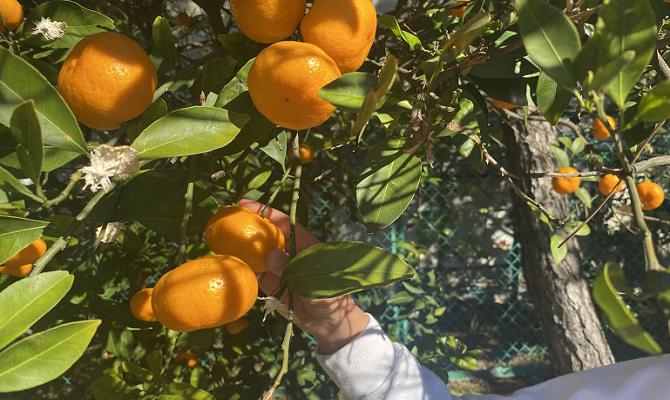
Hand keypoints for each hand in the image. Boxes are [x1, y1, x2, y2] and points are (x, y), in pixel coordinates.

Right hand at [240, 200, 369, 353]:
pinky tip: (229, 262)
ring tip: (220, 239)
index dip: (265, 212)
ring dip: (241, 245)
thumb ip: (294, 268)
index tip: (244, 205)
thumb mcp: (315, 282)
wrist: (329, 324)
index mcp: (304, 244)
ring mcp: (279, 267)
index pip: (282, 223)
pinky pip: (254, 270)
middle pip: (266, 233)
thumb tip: (271, 256)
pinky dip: (243, 266)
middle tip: (225, 219)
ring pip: (258, 251)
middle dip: (248, 225)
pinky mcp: (272, 282)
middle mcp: (290, 252)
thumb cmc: (330, 298)